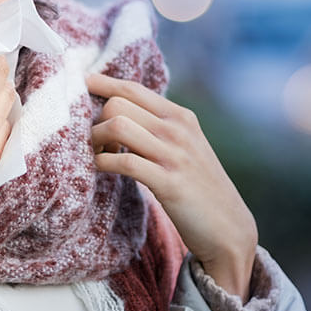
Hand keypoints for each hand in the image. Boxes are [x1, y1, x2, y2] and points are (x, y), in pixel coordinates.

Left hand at [86, 72, 257, 300]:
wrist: (228, 228)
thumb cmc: (196, 185)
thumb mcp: (183, 145)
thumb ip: (156, 125)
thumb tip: (116, 108)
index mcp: (180, 116)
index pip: (132, 88)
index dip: (102, 84)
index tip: (82, 82)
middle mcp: (177, 130)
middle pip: (117, 105)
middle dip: (96, 121)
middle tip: (96, 142)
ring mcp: (174, 155)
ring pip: (117, 126)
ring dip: (95, 140)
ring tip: (97, 154)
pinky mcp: (169, 183)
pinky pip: (124, 161)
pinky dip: (102, 162)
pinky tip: (99, 168)